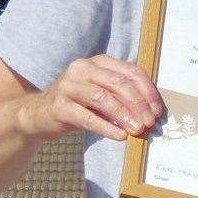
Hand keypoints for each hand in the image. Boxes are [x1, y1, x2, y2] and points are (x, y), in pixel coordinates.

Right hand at [20, 55, 163, 141]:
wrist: (40, 115)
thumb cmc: (79, 104)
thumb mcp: (103, 94)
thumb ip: (124, 95)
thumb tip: (152, 111)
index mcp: (99, 61)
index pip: (131, 72)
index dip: (148, 91)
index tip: (158, 110)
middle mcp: (82, 68)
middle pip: (119, 84)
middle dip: (138, 104)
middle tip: (149, 122)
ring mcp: (68, 85)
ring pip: (104, 98)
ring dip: (124, 115)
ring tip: (137, 130)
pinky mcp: (58, 106)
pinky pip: (87, 117)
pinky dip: (106, 127)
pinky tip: (120, 136)